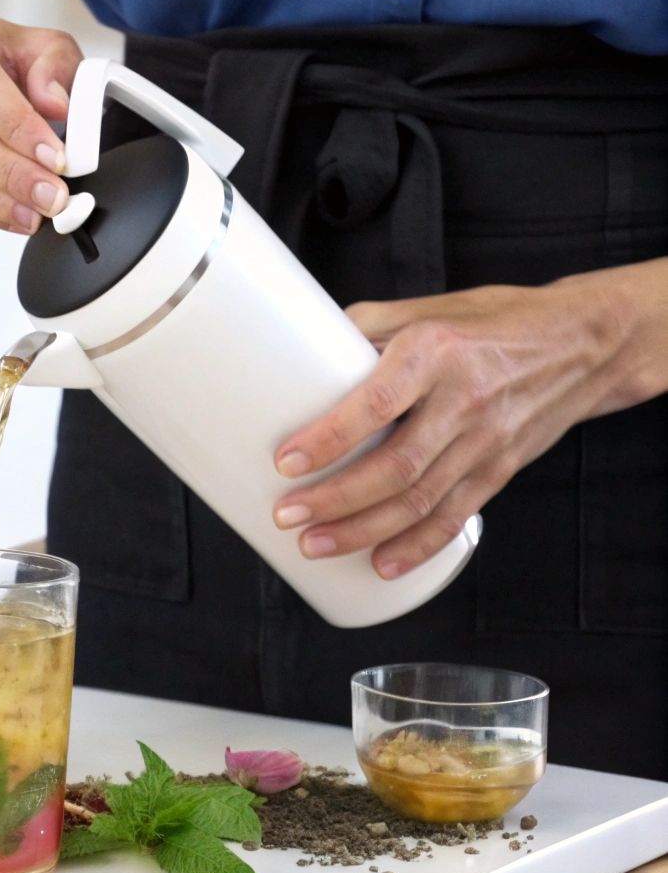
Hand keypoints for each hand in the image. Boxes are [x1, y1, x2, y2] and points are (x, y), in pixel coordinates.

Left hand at [271, 258, 667, 578]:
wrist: (585, 343)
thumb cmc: (497, 321)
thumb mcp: (428, 307)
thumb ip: (365, 327)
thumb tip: (300, 348)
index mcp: (436, 352)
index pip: (377, 404)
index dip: (330, 438)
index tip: (286, 460)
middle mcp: (463, 400)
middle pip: (396, 466)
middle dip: (335, 500)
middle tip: (287, 516)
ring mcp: (486, 440)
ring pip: (420, 500)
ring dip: (363, 531)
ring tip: (315, 544)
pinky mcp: (502, 469)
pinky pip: (456, 516)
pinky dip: (418, 546)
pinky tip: (383, 564)